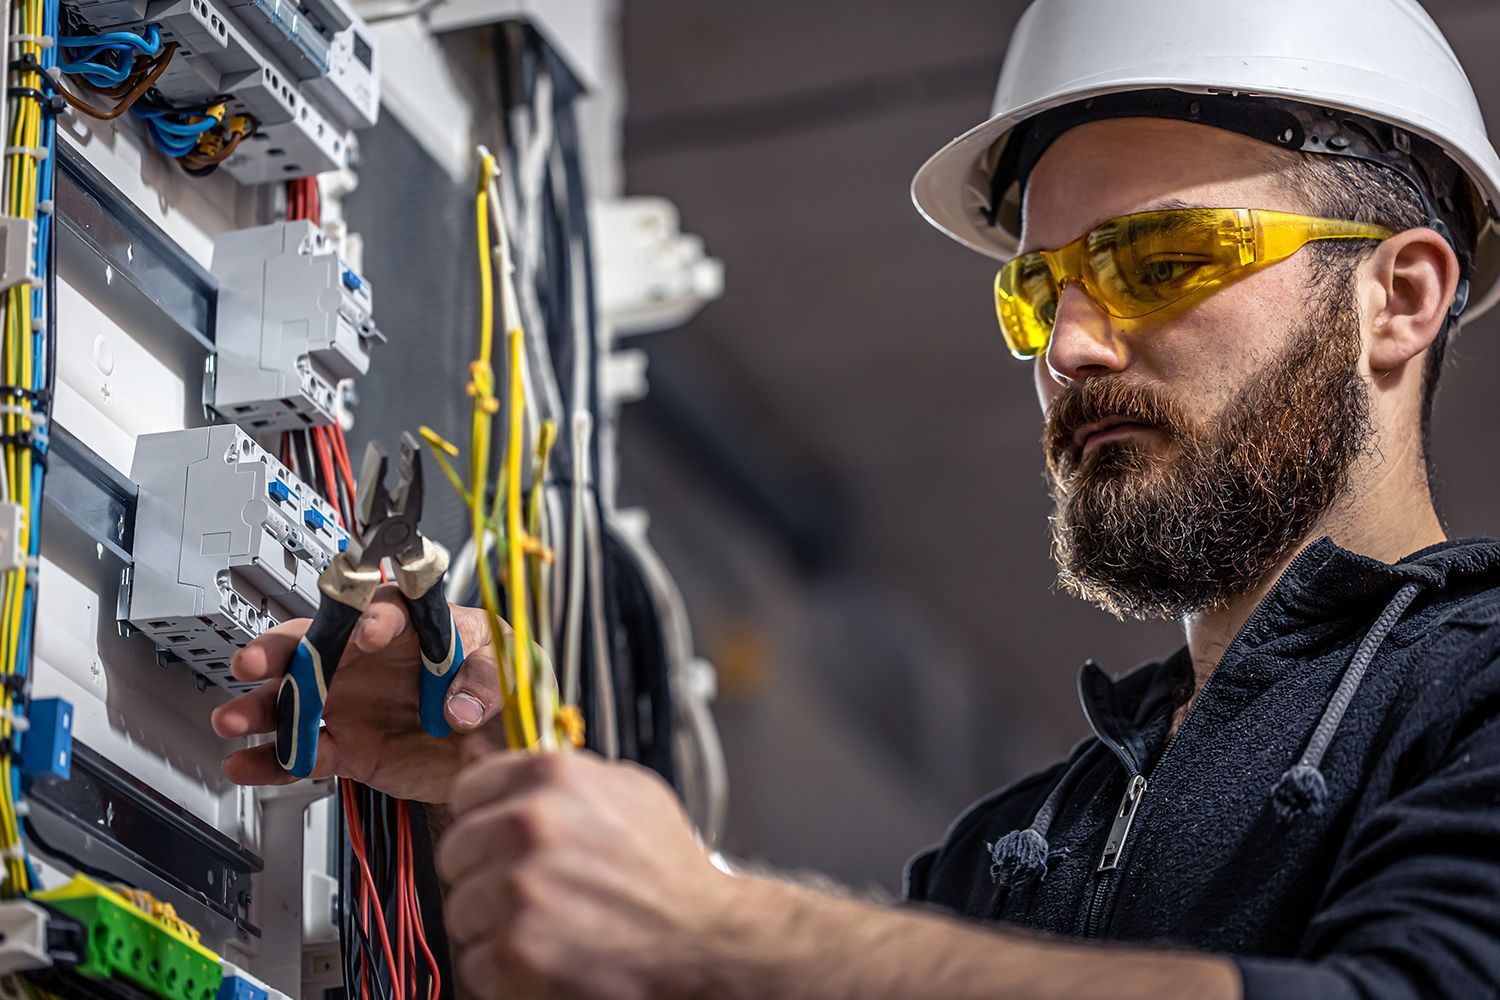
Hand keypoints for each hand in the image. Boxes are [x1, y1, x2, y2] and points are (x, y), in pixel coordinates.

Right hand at [211, 588, 508, 801]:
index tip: (367, 632)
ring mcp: (353, 703)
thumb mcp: (508, 669)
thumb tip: (460, 705)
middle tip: (254, 661)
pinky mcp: (349, 746)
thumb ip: (485, 680)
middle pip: (315, 645)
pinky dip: (273, 760)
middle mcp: (370, 659)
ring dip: (261, 708)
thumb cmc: (499, 686)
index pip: (383, 610)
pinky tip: (245, 763)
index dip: (372, 618)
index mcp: (412, 626)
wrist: (497, 745)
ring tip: (232, 718)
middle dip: (280, 651)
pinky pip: (304, 752)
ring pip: (296, 700)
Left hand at [437, 748, 735, 999]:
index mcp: (551, 776)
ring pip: (459, 909)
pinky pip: (473, 962)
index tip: (500, 839)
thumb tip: (484, 751)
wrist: (703, 937)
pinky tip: (546, 955)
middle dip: (484, 873)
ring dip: (492, 924)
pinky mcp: (516, 949)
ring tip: (544, 924)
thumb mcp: (625, 789)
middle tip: (530, 889)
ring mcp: (519, 887)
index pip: (467, 790)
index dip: (483, 818)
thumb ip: (557, 772)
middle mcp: (529, 824)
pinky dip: (503, 970)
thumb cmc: (667, 866)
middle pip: (454, 851)